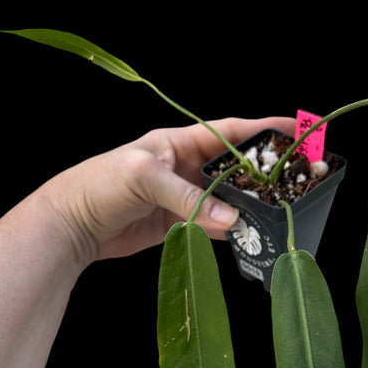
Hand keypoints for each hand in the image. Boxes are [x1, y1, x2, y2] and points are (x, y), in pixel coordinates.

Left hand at [41, 116, 295, 266]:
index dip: (262, 129)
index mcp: (178, 143)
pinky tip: (244, 237)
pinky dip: (227, 232)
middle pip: (233, 169)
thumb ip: (188, 197)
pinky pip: (211, 226)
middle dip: (261, 174)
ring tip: (272, 214)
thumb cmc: (99, 185)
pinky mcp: (178, 224)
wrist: (73, 225)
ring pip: (225, 200)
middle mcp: (185, 168)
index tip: (294, 131)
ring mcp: (183, 197)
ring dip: (246, 208)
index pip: (229, 132)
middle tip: (291, 183)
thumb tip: (231, 218)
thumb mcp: (143, 178)